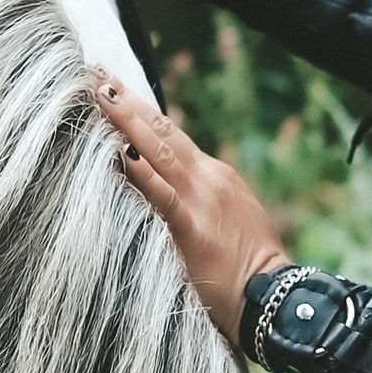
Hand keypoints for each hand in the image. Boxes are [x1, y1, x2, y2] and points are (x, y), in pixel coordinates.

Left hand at [92, 67, 288, 340]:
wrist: (274, 297)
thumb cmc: (247, 267)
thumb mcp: (228, 218)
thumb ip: (198, 198)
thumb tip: (164, 186)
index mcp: (214, 175)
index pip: (170, 135)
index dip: (140, 110)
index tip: (114, 87)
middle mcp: (207, 178)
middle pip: (162, 131)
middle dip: (127, 102)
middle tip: (97, 75)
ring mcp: (201, 200)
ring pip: (160, 151)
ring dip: (128, 122)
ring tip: (101, 96)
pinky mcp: (192, 228)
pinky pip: (163, 196)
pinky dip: (143, 173)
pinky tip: (122, 154)